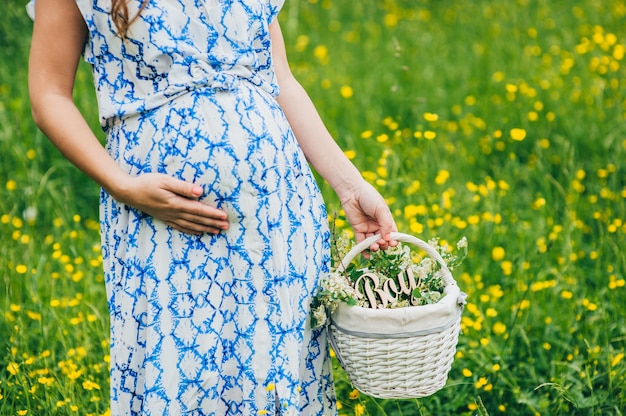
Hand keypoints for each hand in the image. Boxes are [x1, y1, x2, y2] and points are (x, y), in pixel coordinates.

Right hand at [112, 173, 228, 234]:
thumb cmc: (147, 182)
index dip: (212, 214)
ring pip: (191, 225)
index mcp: (176, 203)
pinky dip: (191, 231)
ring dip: (205, 228)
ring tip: (217, 231)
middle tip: (226, 227)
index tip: (224, 216)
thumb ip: (183, 187)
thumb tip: (199, 191)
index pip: (199, 210)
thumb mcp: (165, 180)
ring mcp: (169, 217)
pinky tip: (198, 233)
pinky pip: (181, 227)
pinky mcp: (165, 218)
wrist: (129, 192)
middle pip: (198, 220)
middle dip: (213, 223)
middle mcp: (174, 213)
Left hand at [339, 181, 397, 250]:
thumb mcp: (381, 210)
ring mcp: (368, 228)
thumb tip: (388, 239)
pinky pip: (361, 242)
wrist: (352, 191)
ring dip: (375, 247)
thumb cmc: (369, 197)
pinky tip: (366, 255)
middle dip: (383, 244)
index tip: (393, 243)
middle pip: (383, 240)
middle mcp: (378, 225)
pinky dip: (364, 250)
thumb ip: (386, 224)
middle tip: (381, 243)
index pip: (392, 233)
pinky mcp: (358, 229)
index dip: (393, 240)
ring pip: (373, 242)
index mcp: (386, 220)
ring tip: (374, 247)